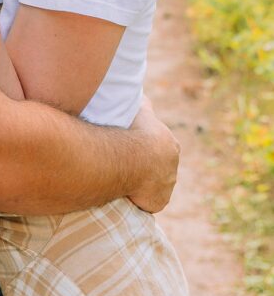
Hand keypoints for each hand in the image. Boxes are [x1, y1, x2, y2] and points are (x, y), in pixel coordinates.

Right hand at [127, 95, 179, 212]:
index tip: (133, 149)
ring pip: (154, 186)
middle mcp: (173, 168)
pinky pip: (147, 201)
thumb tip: (142, 93)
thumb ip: (143, 104)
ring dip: (142, 184)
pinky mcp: (158, 202)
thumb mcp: (140, 110)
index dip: (146, 149)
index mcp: (171, 146)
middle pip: (159, 169)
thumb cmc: (134, 131)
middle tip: (126, 164)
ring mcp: (167, 186)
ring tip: (123, 178)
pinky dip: (138, 198)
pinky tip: (124, 192)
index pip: (160, 150)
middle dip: (146, 168)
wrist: (134, 156)